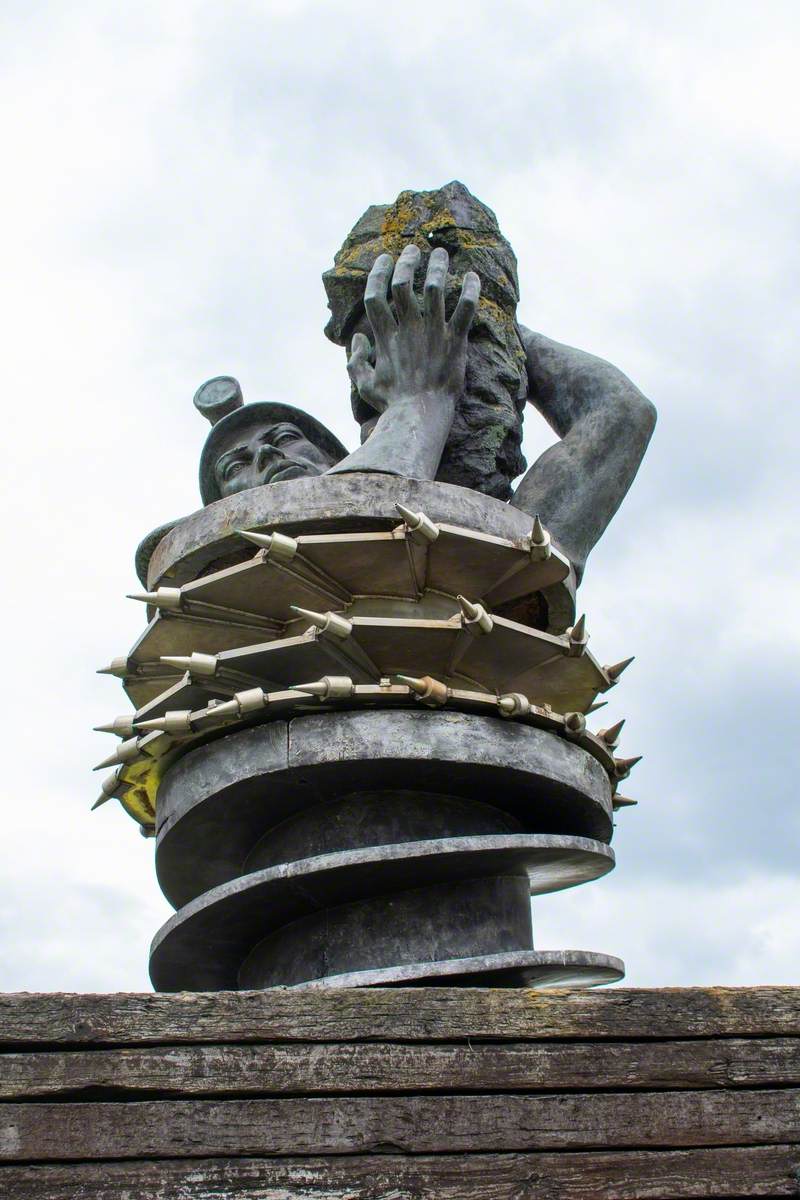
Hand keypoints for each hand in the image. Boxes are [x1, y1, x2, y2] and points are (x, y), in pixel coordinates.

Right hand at [347, 244, 479, 413]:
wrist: (419, 416)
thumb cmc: (391, 404)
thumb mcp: (364, 384)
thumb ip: (356, 360)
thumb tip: (358, 337)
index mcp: (385, 336)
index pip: (376, 293)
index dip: (378, 272)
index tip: (384, 258)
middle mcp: (408, 327)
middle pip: (405, 282)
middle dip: (407, 260)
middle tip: (413, 249)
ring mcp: (433, 332)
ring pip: (435, 287)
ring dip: (437, 266)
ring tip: (440, 253)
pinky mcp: (455, 341)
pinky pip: (466, 308)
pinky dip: (470, 289)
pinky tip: (472, 276)